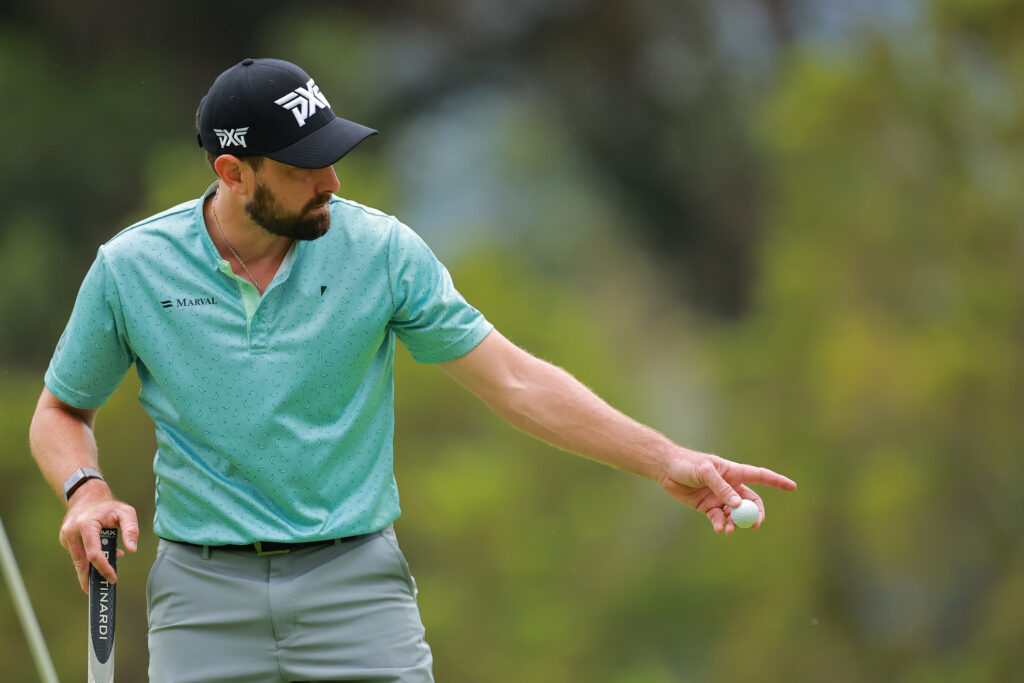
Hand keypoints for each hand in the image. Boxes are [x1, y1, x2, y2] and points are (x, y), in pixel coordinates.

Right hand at [58, 479, 138, 592]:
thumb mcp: (126, 512)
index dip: (103, 568)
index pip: (93, 553)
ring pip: (78, 561)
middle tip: (98, 592)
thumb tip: (132, 550)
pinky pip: (77, 555)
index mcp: (86, 525)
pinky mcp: (64, 540)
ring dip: (90, 570)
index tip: (113, 578)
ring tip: (104, 577)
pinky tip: (100, 559)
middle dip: (90, 578)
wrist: (87, 497)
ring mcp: (65, 537)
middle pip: (81, 562)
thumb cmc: (109, 507)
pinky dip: (87, 560)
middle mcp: (72, 532)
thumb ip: (131, 529)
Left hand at [658, 449, 796, 533]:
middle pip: (750, 502)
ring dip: (735, 523)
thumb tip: (737, 504)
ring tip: (729, 529)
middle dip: (755, 514)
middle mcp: (730, 485)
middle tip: (755, 525)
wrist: (666, 470)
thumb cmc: (687, 464)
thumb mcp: (705, 472)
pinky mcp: (708, 507)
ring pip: (735, 514)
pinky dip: (720, 524)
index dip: (777, 481)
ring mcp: (719, 497)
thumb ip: (721, 488)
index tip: (793, 487)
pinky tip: (718, 528)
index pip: (760, 476)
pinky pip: (719, 519)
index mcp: (733, 471)